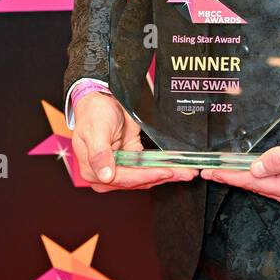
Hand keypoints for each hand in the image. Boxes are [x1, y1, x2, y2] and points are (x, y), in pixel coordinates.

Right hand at [71, 90, 198, 191]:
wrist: (100, 99)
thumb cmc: (93, 114)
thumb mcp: (96, 131)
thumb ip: (99, 154)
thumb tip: (105, 176)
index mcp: (92, 171)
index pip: (124, 178)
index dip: (146, 176)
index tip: (165, 172)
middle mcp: (105, 174)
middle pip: (138, 180)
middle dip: (162, 176)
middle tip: (185, 174)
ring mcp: (119, 168)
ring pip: (146, 176)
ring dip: (167, 174)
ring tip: (186, 172)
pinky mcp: (130, 160)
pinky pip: (148, 167)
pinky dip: (162, 167)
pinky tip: (177, 168)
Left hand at [200, 114, 279, 209]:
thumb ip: (278, 159)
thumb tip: (255, 170)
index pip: (254, 182)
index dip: (230, 177)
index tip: (211, 173)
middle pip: (257, 188)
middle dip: (233, 179)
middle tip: (210, 172)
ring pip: (266, 188)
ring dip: (246, 180)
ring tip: (224, 172)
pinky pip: (277, 186)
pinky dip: (261, 180)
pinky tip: (251, 173)